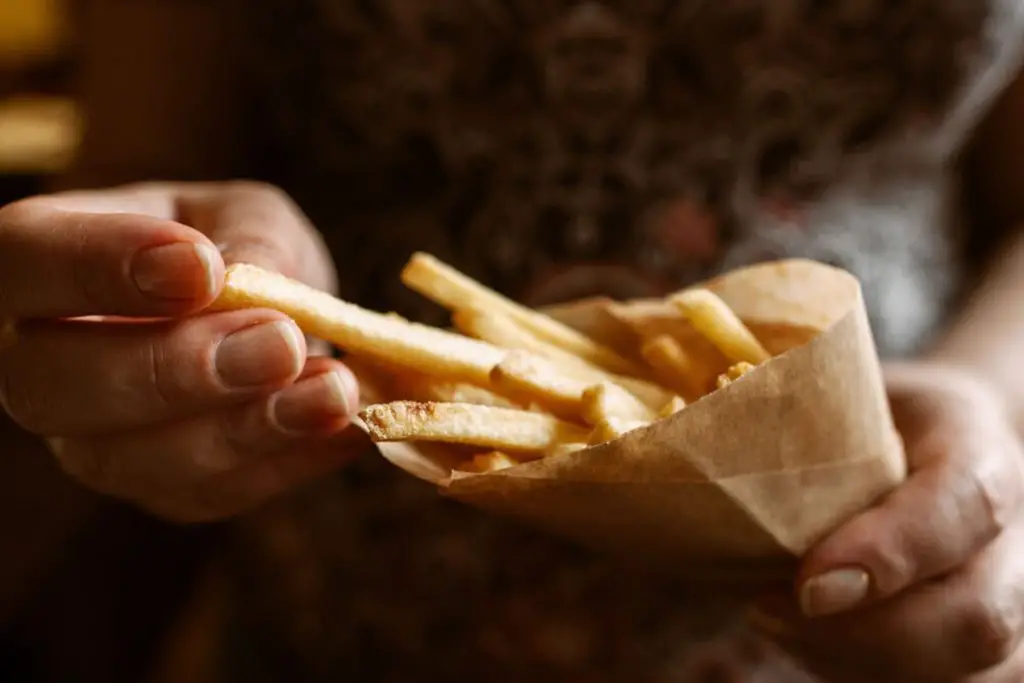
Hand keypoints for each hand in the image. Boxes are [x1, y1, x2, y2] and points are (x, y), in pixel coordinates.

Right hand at [0, 182, 362, 521]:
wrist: (262, 315)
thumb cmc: (234, 248)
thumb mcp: (248, 215)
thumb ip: (247, 239)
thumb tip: (243, 283)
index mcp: (40, 265)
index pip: (25, 262)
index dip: (98, 267)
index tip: (199, 268)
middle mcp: (42, 363)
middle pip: (53, 387)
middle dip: (174, 370)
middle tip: (279, 342)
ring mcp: (93, 440)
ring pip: (130, 460)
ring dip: (242, 430)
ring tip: (333, 392)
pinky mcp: (160, 489)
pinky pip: (208, 494)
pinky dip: (285, 462)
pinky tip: (347, 427)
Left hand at [753, 362, 1023, 681]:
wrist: (926, 442)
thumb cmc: (868, 413)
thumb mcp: (843, 388)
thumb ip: (805, 417)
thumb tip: (712, 445)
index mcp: (981, 450)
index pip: (965, 507)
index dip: (891, 554)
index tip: (808, 583)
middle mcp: (1015, 534)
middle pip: (978, 617)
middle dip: (866, 635)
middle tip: (767, 608)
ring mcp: (1006, 596)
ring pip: (959, 670)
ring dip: (851, 660)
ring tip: (771, 617)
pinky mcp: (977, 647)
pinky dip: (854, 670)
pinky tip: (800, 637)